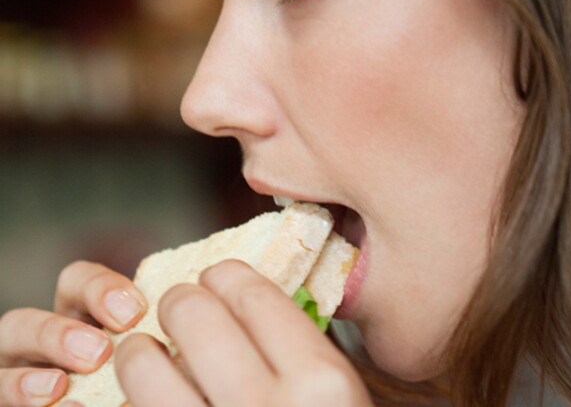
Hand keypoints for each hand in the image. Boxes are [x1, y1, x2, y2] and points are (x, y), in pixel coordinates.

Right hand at [0, 261, 146, 405]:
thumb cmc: (150, 378)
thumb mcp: (152, 348)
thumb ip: (159, 331)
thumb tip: (202, 316)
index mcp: (80, 316)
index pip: (77, 282)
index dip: (100, 288)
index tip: (135, 311)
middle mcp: (43, 341)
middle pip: (27, 318)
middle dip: (58, 332)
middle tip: (98, 352)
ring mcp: (20, 373)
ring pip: (6, 356)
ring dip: (30, 373)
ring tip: (58, 386)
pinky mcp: (12, 401)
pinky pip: (3, 399)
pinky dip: (21, 398)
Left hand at [115, 260, 372, 406]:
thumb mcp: (336, 400)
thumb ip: (297, 348)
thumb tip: (241, 292)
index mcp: (321, 383)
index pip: (250, 291)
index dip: (224, 277)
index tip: (216, 279)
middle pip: (191, 312)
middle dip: (180, 303)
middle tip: (181, 312)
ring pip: (141, 362)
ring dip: (141, 351)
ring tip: (153, 357)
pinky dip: (134, 398)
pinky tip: (155, 400)